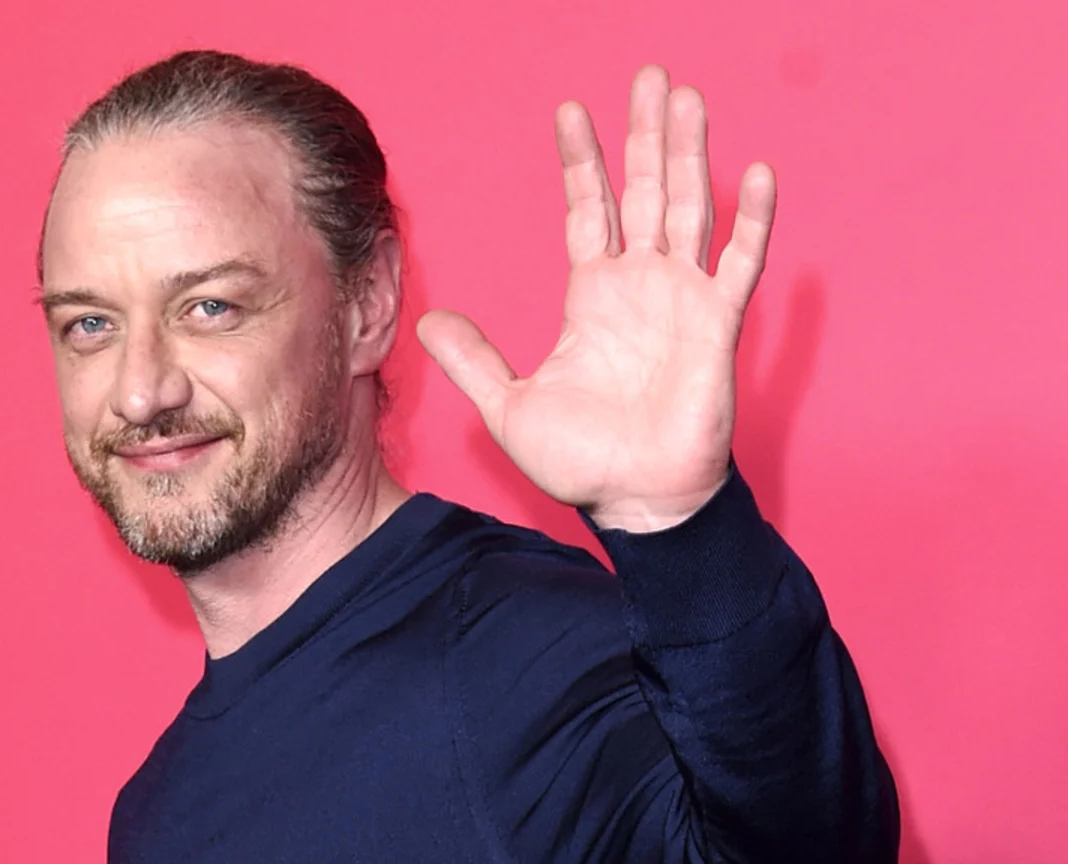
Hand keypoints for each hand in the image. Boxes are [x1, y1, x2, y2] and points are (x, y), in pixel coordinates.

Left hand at [417, 65, 776, 532]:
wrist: (633, 501)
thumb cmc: (581, 458)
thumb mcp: (508, 404)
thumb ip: (472, 358)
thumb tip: (426, 320)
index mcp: (591, 295)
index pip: (588, 209)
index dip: (581, 161)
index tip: (571, 110)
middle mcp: (639, 285)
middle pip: (644, 190)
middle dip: (644, 134)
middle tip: (650, 75)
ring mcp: (680, 299)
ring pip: (688, 208)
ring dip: (689, 154)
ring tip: (688, 98)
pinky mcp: (716, 326)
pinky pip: (738, 263)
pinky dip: (750, 220)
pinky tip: (754, 173)